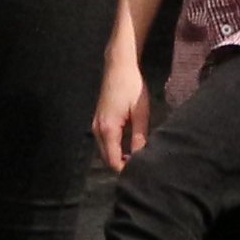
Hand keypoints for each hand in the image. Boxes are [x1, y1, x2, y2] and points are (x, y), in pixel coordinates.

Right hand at [93, 46, 153, 171]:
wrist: (119, 66)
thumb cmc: (132, 87)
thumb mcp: (140, 113)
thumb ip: (140, 137)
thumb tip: (142, 158)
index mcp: (108, 130)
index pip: (114, 161)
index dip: (126, 171)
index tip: (142, 173)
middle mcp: (98, 130)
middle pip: (108, 159)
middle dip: (123, 166)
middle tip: (143, 168)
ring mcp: (96, 126)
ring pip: (106, 152)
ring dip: (120, 158)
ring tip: (139, 159)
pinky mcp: (99, 122)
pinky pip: (106, 143)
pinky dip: (116, 149)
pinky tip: (131, 148)